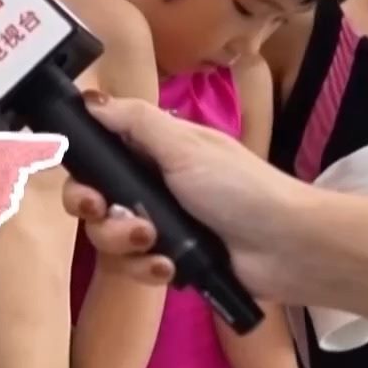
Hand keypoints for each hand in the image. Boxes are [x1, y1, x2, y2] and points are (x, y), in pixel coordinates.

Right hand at [61, 94, 310, 297]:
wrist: (287, 247)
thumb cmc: (238, 187)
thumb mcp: (185, 145)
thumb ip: (134, 121)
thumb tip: (89, 98)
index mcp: (153, 152)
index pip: (96, 158)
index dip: (80, 172)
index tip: (81, 181)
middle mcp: (150, 187)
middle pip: (93, 202)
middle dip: (95, 212)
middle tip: (104, 212)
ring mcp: (159, 227)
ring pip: (108, 239)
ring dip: (122, 242)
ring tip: (152, 241)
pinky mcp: (169, 262)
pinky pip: (134, 268)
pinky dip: (146, 268)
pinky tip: (167, 268)